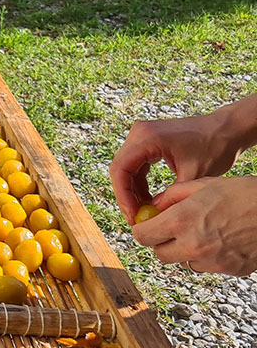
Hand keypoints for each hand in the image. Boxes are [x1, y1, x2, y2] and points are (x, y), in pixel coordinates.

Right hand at [109, 111, 246, 222]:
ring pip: (126, 168)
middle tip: (136, 217)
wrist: (227, 130)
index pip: (121, 169)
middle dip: (126, 195)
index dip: (123, 195)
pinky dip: (140, 183)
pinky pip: (136, 165)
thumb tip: (153, 215)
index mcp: (147, 138)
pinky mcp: (148, 141)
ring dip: (132, 190)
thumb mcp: (193, 176)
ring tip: (143, 211)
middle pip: (120, 169)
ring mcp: (142, 136)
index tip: (133, 215)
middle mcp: (139, 133)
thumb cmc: (215, 147)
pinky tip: (148, 199)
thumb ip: (171, 196)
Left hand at [131, 176, 256, 276]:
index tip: (147, 224)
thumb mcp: (203, 185)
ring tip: (204, 230)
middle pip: (160, 254)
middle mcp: (194, 245)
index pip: (143, 236)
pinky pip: (208, 266)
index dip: (143, 229)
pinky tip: (222, 238)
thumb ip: (172, 197)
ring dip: (186, 250)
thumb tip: (153, 208)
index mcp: (182, 220)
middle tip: (172, 229)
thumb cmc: (243, 192)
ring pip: (184, 262)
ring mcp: (214, 261)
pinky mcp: (231, 270)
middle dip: (162, 242)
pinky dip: (208, 256)